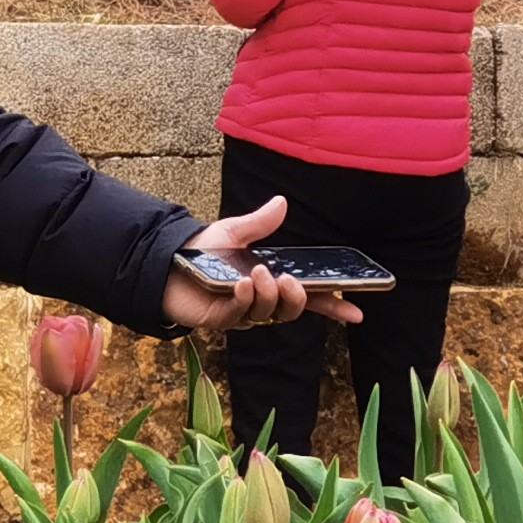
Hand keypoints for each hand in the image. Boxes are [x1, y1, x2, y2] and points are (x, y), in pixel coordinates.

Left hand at [161, 193, 364, 334]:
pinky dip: (243, 300)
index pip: (309, 298)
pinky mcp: (219, 320)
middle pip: (291, 311)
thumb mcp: (234, 232)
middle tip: (288, 280)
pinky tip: (241, 285)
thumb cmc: (201, 251)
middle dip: (296, 298)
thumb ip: (259, 222)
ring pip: (267, 315)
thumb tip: (282, 202)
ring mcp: (241, 313)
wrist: (165, 262)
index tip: (356, 313)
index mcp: (271, 282)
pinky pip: (238, 317)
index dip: (333, 306)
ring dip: (267, 295)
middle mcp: (260, 301)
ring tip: (259, 274)